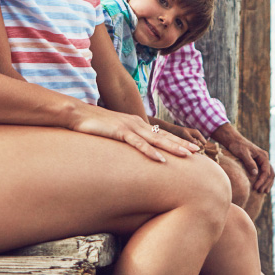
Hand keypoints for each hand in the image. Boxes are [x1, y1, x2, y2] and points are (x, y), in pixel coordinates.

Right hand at [72, 104, 199, 161]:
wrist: (77, 114)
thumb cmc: (93, 125)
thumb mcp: (113, 132)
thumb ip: (124, 139)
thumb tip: (130, 149)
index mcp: (136, 124)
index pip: (160, 133)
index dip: (176, 140)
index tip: (190, 148)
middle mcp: (137, 124)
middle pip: (163, 136)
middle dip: (181, 144)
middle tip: (197, 151)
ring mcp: (129, 127)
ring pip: (156, 139)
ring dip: (172, 148)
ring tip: (186, 156)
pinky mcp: (119, 132)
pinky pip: (138, 144)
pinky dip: (150, 152)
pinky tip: (160, 160)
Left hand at [211, 123, 274, 192]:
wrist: (234, 140)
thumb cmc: (237, 146)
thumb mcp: (243, 154)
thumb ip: (249, 163)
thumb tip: (255, 174)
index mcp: (263, 156)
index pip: (266, 171)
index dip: (262, 180)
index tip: (256, 188)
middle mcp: (265, 158)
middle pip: (270, 173)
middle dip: (266, 183)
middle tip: (260, 191)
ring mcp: (262, 161)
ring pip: (270, 174)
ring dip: (267, 183)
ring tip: (263, 192)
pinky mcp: (259, 163)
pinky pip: (265, 172)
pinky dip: (265, 180)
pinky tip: (262, 186)